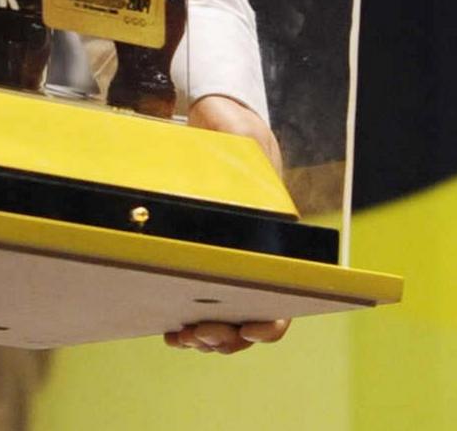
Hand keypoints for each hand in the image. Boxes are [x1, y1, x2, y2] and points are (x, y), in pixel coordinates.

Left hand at [164, 95, 289, 353]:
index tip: (249, 327)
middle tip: (199, 334)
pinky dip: (189, 322)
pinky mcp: (203, 258)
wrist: (215, 119)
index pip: (286, 294)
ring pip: (228, 320)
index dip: (272, 321)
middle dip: (227, 335)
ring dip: (207, 337)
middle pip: (252, 317)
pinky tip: (171, 329)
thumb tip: (253, 170)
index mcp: (276, 238)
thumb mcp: (246, 138)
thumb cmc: (235, 131)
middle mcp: (257, 257)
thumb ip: (251, 153)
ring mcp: (230, 261)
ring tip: (181, 337)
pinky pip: (201, 304)